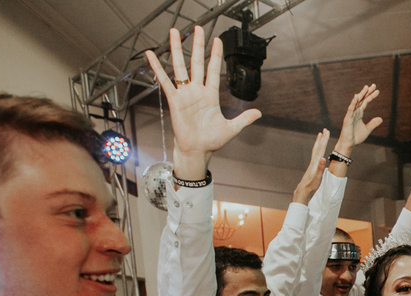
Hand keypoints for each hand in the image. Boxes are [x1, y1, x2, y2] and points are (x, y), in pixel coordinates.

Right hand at [145, 27, 260, 179]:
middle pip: (197, 62)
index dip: (215, 55)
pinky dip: (157, 67)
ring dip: (177, 49)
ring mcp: (185, 94)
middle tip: (197, 28)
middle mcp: (197, 91)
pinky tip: (151, 54)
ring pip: (181, 67)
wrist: (197, 150)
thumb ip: (244, 119)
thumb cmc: (211, 141)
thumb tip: (258, 113)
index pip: (213, 70)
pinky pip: (165, 81)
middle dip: (198, 45)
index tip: (217, 40)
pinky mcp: (174, 100)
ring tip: (174, 32)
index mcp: (211, 95)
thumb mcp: (232, 128)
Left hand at [293, 129, 328, 204]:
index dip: (324, 140)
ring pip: (315, 150)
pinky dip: (317, 150)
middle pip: (318, 147)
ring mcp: (312, 164)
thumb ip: (320, 168)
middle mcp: (313, 162)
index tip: (326, 132)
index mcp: (315, 163)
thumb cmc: (311, 186)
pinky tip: (319, 151)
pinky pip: (315, 155)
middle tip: (325, 130)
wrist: (303, 191)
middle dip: (322, 139)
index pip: (321, 149)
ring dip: (318, 143)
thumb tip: (323, 158)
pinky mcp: (312, 167)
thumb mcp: (317, 178)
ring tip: (320, 136)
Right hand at [335, 84, 382, 154]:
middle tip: (373, 85)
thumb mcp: (367, 129)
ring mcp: (351, 114)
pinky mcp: (347, 118)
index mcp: (359, 114)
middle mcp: (355, 112)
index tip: (377, 91)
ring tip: (366, 88)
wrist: (349, 144)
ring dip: (361, 95)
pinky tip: (356, 97)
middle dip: (367, 92)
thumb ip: (373, 124)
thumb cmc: (356, 137)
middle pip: (361, 99)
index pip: (365, 102)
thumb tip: (381, 119)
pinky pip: (351, 109)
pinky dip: (353, 103)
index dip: (371, 96)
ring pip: (356, 102)